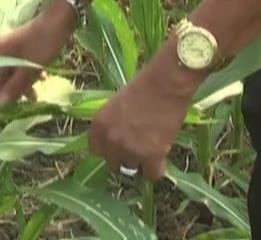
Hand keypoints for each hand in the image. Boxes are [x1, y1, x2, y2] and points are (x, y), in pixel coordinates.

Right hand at [0, 0, 76, 106]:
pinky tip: (41, 80)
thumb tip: (0, 105)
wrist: (62, 17)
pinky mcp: (24, 51)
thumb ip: (15, 86)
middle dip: (8, 92)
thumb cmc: (44, 39)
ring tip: (34, 96)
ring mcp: (12, 51)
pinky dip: (28, 77)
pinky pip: (20, 68)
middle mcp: (1, 52)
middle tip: (23, 102)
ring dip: (20, 87)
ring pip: (10, 74)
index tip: (5, 101)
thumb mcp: (31, 66)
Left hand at [89, 51, 196, 180]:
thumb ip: (112, 123)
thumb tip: (115, 137)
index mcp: (98, 125)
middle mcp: (110, 141)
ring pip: (132, 169)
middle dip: (123, 157)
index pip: (96, 149)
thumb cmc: (143, 86)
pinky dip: (157, 168)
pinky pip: (152, 175)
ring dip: (140, 162)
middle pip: (113, 163)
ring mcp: (130, 150)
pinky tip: (161, 159)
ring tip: (151, 149)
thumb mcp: (117, 104)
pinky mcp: (151, 157)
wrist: (165, 85)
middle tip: (137, 147)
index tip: (117, 145)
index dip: (108, 148)